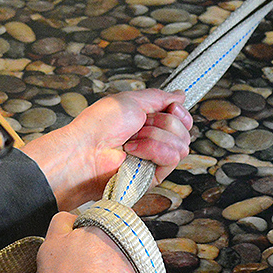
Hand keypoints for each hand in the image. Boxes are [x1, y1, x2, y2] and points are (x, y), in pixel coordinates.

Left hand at [21, 89, 191, 210]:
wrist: (87, 150)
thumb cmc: (101, 125)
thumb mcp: (132, 100)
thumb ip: (160, 97)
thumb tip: (180, 96)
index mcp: (149, 121)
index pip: (182, 119)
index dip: (179, 112)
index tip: (171, 108)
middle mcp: (154, 140)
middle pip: (185, 130)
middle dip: (164, 123)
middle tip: (141, 125)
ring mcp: (154, 159)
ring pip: (182, 144)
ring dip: (155, 137)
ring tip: (133, 141)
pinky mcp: (153, 176)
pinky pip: (172, 158)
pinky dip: (153, 150)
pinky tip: (134, 152)